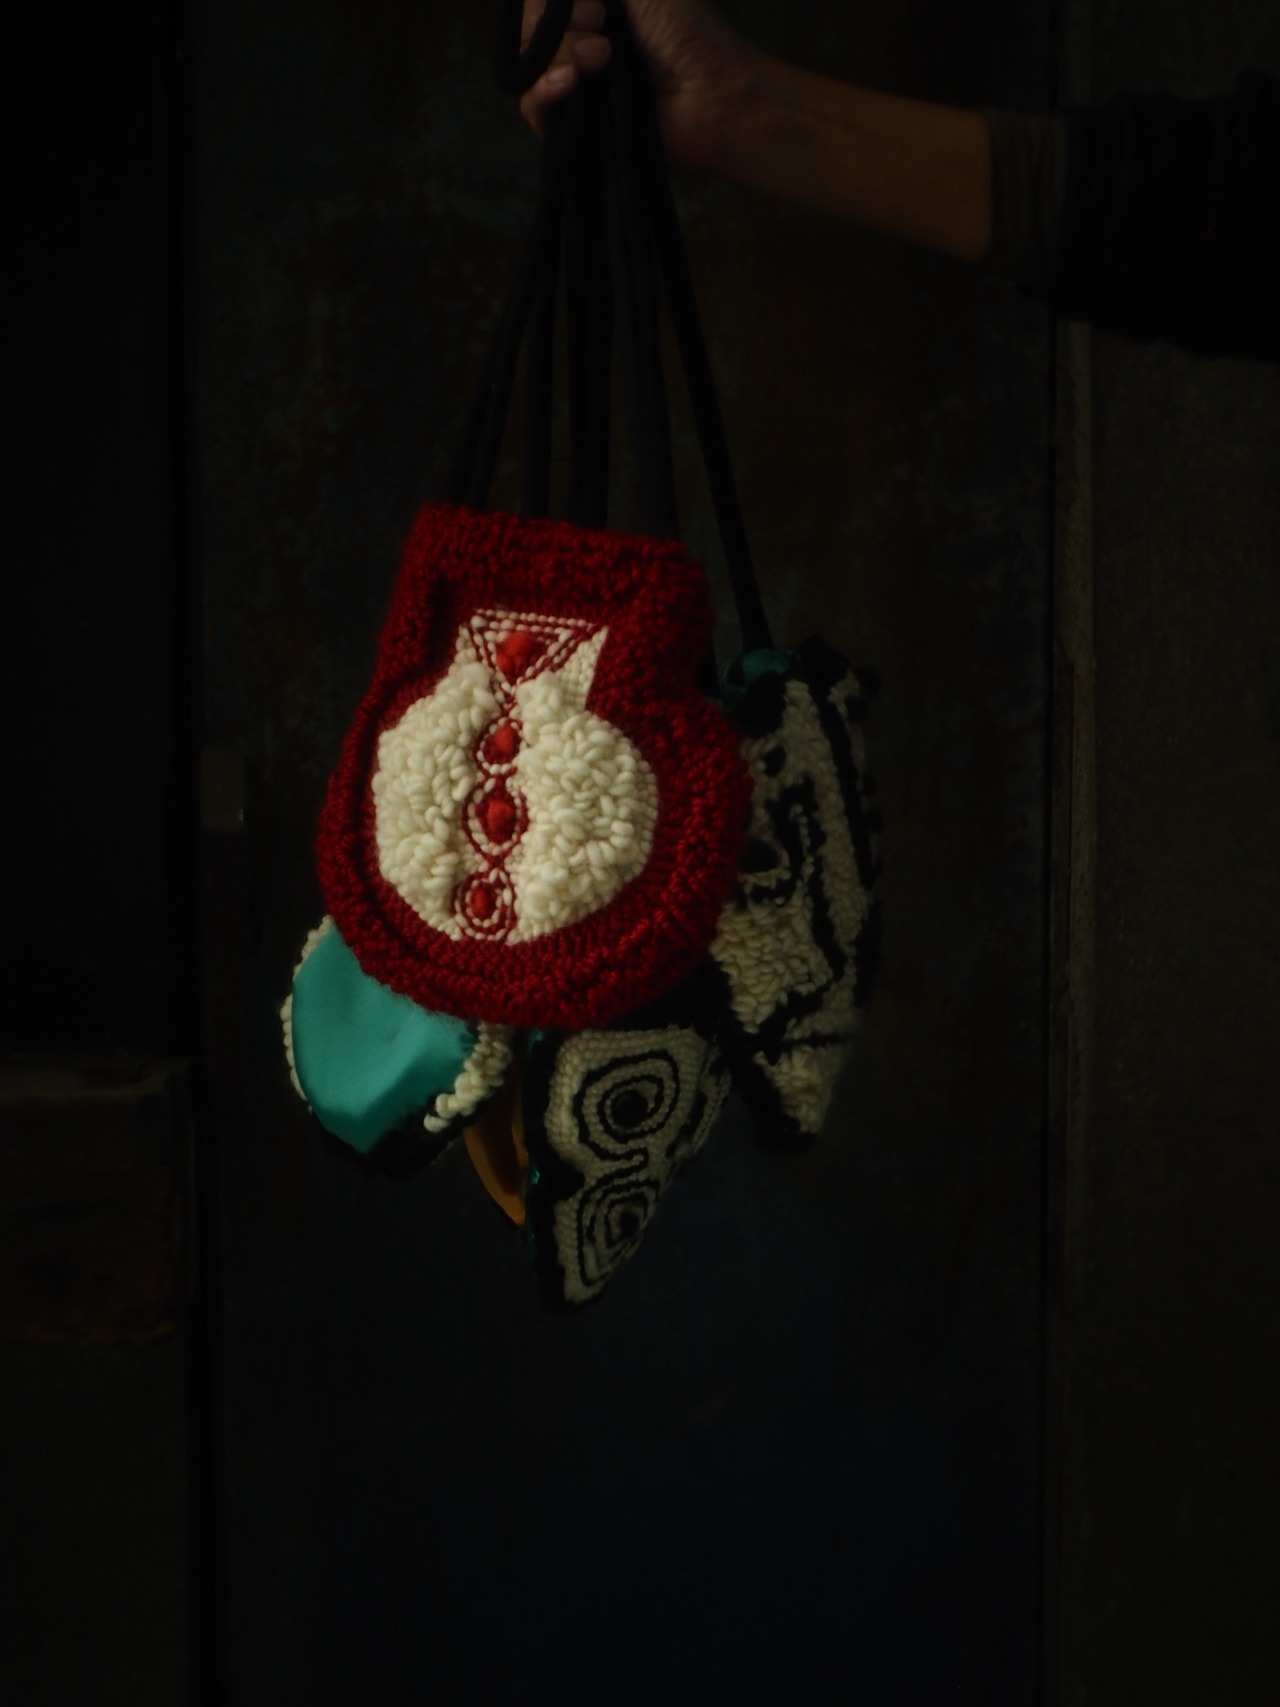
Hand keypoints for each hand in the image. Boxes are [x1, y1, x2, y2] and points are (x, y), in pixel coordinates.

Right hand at [518, 0, 759, 176]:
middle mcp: (578, 44)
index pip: (541, 3)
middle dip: (559, 24)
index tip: (592, 4)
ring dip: (556, 55)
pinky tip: (570, 84)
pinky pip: (532, 110)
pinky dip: (542, 91)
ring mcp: (574, 88)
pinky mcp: (574, 129)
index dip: (548, 1)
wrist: (712, 98)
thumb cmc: (687, 33)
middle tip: (602, 28)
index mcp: (593, 9)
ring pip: (527, 67)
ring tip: (601, 60)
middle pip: (530, 31)